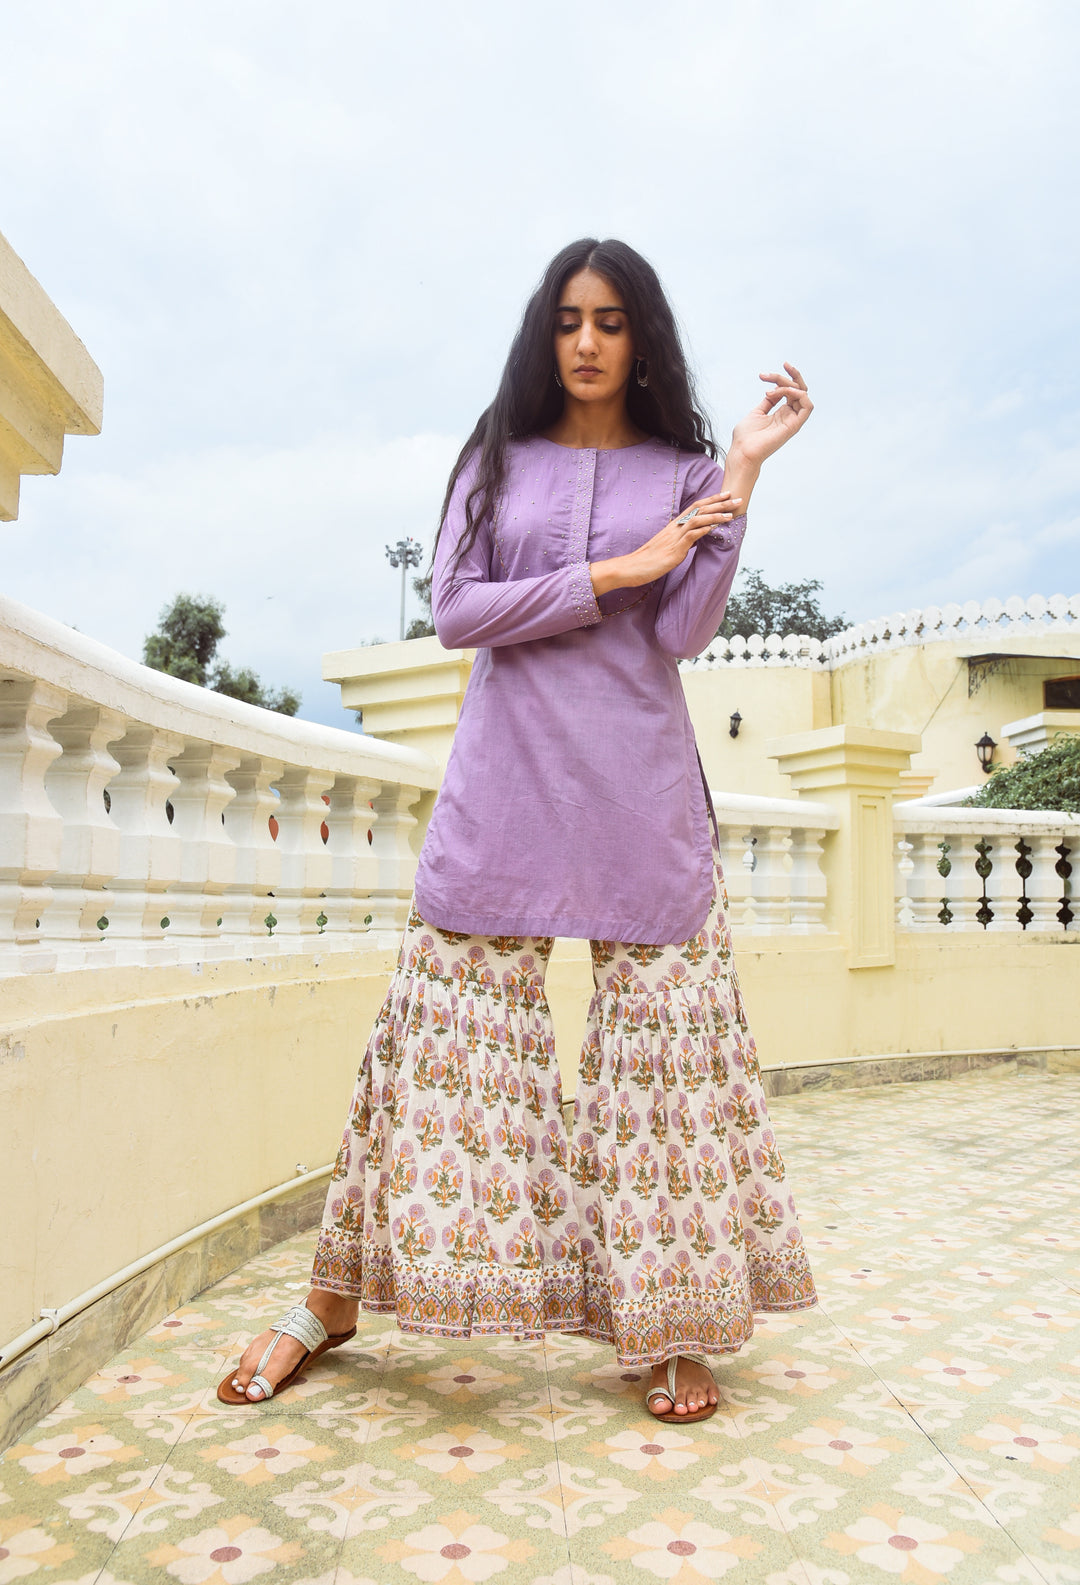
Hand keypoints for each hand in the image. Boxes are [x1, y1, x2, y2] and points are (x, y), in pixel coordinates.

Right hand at [589, 492, 742, 594]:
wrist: (632, 567)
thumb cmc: (649, 559)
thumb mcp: (669, 546)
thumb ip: (683, 540)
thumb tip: (696, 538)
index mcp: (675, 525)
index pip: (696, 507)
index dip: (712, 500)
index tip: (726, 495)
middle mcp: (676, 527)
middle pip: (700, 509)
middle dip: (720, 503)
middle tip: (737, 498)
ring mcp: (675, 537)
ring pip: (698, 519)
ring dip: (716, 516)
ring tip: (731, 514)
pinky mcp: (674, 549)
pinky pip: (691, 535)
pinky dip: (704, 530)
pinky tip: (715, 527)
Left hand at [728, 362, 812, 469]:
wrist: (742, 452)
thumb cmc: (745, 438)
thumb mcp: (757, 413)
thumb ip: (768, 402)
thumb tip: (773, 391)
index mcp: (781, 414)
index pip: (791, 391)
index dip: (783, 378)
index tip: (765, 374)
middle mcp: (789, 416)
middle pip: (799, 389)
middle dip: (791, 375)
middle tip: (778, 369)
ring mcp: (792, 421)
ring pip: (803, 394)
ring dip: (789, 385)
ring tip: (772, 389)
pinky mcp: (794, 426)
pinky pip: (807, 406)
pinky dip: (799, 394)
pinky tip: (783, 392)